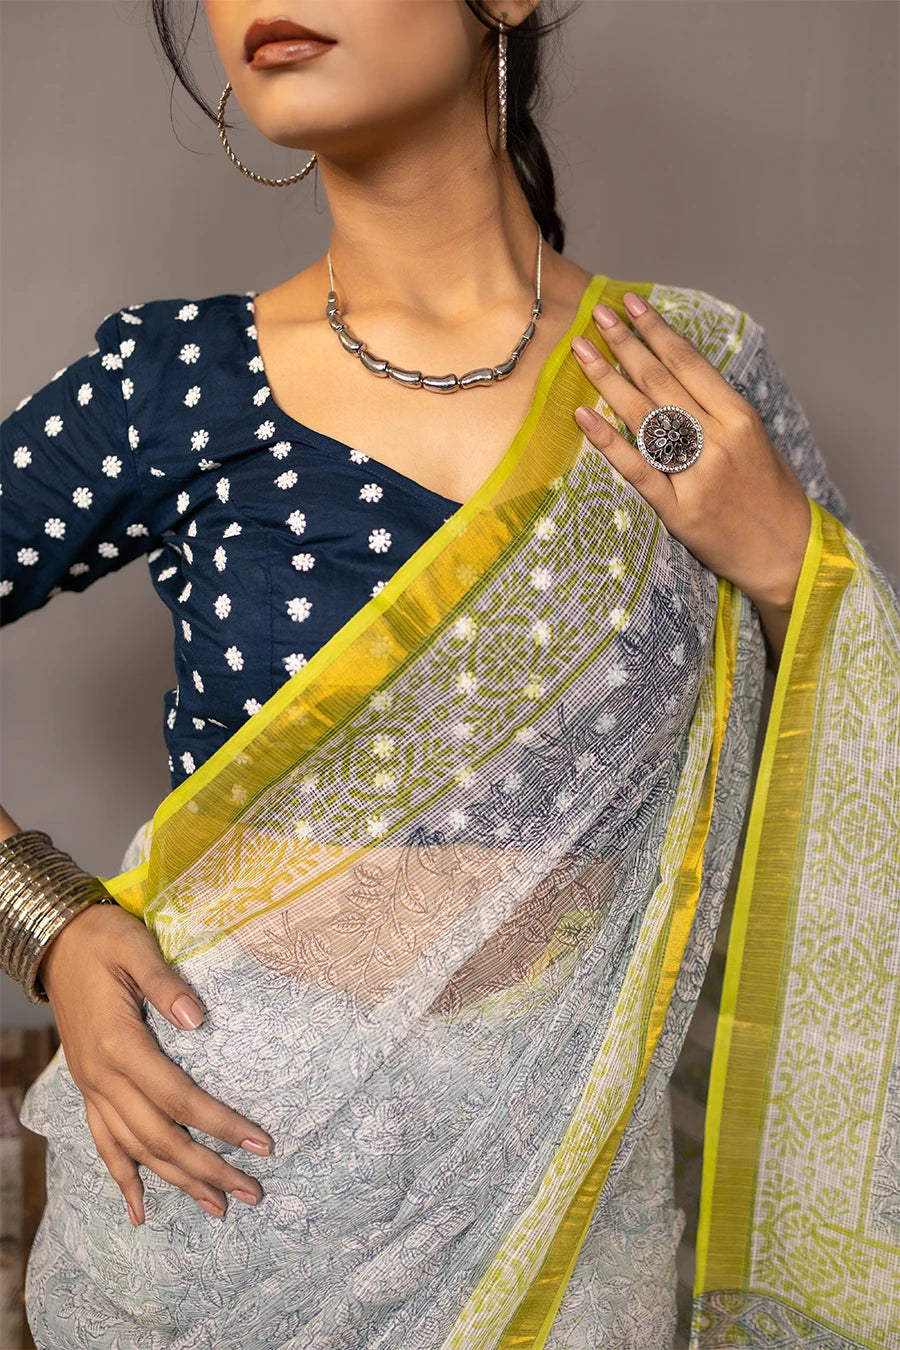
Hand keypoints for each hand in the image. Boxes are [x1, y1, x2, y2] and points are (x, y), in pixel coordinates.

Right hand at [39, 901, 274, 1224]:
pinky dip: (123, 1178)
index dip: (221, 1125)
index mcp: (120, 1044)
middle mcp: (103, 1076)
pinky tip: (140, 1210)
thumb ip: (165, 982)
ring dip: (176, 1181)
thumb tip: (198, 1019)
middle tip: (252, 1192)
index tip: (261, 1143)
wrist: (55, 942)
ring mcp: (92, 1086)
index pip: (179, 1099)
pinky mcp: (88, 1087)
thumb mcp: (135, 946)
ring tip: (216, 1208)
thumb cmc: (102, 939)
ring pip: (135, 1149)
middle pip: (161, 1137)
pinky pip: (103, 1143)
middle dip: (208, 1169)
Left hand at [570, 293, 811, 651]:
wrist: (787, 553)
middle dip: (625, 343)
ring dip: (608, 379)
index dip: (656, 330)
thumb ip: (717, 412)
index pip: (689, 362)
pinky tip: (584, 415)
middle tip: (595, 315)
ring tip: (581, 351)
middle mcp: (718, 440)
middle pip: (661, 381)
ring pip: (644, 417)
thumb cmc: (771, 495)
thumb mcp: (755, 441)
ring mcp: (697, 475)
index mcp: (740, 417)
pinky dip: (608, 441)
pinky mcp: (678, 510)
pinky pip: (637, 469)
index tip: (630, 304)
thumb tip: (674, 376)